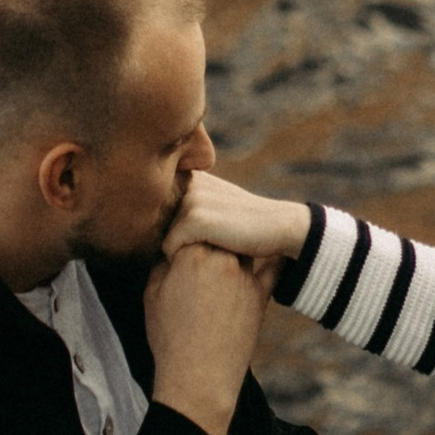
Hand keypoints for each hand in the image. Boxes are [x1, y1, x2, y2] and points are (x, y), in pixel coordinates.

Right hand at [143, 244, 276, 434]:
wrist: (199, 377)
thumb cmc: (170, 338)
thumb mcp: (152, 294)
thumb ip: (163, 264)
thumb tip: (170, 248)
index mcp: (191, 254)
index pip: (190, 226)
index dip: (184, 231)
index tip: (178, 243)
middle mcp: (221, 258)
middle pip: (219, 232)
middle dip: (212, 234)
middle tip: (205, 242)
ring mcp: (245, 275)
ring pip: (243, 246)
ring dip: (237, 244)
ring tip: (231, 247)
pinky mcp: (261, 294)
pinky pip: (272, 268)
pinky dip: (273, 258)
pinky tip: (276, 249)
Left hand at [168, 170, 312, 260]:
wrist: (280, 227)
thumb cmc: (247, 225)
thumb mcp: (218, 204)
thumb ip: (191, 203)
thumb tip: (154, 221)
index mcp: (191, 176)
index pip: (157, 212)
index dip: (169, 230)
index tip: (198, 238)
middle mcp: (187, 181)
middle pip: (156, 225)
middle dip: (173, 240)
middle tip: (204, 245)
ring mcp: (190, 198)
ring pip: (160, 237)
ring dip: (179, 250)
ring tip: (209, 247)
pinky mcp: (195, 218)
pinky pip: (169, 248)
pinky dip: (183, 258)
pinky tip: (209, 253)